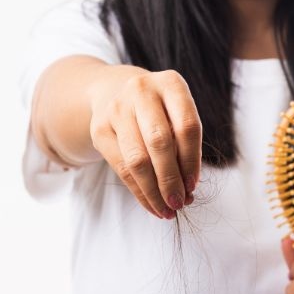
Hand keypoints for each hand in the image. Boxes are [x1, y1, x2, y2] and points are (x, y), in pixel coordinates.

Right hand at [89, 68, 202, 218]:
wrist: (116, 92)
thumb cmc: (158, 111)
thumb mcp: (177, 115)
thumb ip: (184, 146)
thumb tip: (187, 190)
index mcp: (171, 83)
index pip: (187, 126)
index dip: (192, 161)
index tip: (193, 186)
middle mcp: (141, 90)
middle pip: (159, 143)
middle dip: (170, 179)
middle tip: (179, 203)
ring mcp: (117, 108)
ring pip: (137, 159)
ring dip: (153, 191)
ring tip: (166, 210)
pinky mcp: (99, 128)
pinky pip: (120, 168)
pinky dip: (139, 192)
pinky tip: (151, 204)